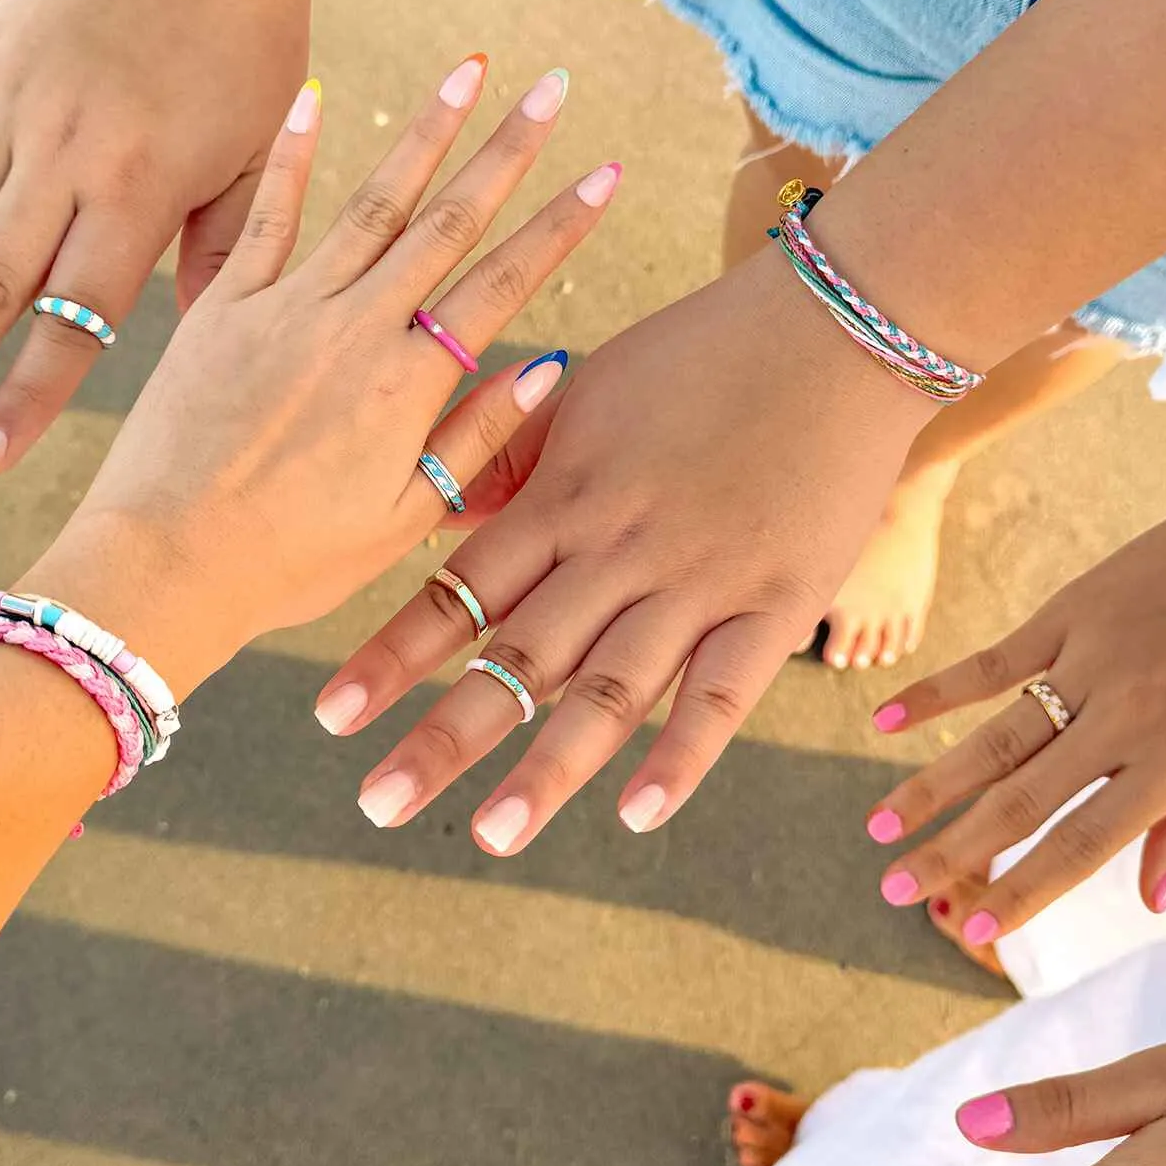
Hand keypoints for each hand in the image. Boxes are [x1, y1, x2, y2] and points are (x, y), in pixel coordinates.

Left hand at [21, 60, 617, 693]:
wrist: (162, 564)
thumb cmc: (288, 560)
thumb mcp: (403, 519)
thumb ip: (474, 438)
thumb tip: (544, 367)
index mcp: (407, 382)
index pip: (503, 284)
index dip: (560, 225)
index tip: (605, 172)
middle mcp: (355, 326)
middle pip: (449, 221)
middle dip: (509, 149)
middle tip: (551, 87)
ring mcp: (286, 306)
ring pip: (373, 200)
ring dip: (425, 130)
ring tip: (468, 70)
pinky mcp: (223, 305)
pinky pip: (265, 214)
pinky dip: (293, 155)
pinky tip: (317, 98)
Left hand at [317, 253, 939, 851]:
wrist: (833, 327)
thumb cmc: (702, 351)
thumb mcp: (591, 390)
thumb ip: (523, 460)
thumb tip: (452, 512)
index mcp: (564, 495)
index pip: (461, 590)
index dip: (394, 656)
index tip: (332, 716)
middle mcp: (617, 548)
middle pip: (517, 655)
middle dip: (444, 735)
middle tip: (377, 803)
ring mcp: (698, 580)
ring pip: (609, 690)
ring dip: (546, 769)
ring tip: (490, 839)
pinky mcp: (777, 601)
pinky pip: (723, 692)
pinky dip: (682, 756)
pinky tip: (638, 817)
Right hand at [863, 444, 1165, 940]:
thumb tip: (1151, 901)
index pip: (1082, 846)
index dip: (1022, 893)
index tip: (972, 936)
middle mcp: (1122, 721)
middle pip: (1018, 802)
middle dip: (950, 853)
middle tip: (893, 891)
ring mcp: (1087, 663)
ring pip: (992, 741)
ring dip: (929, 788)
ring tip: (877, 826)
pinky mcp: (1068, 614)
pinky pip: (990, 663)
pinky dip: (936, 695)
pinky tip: (886, 721)